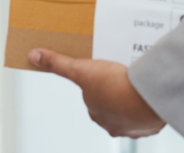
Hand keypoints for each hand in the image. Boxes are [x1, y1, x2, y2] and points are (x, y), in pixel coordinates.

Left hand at [28, 49, 165, 138]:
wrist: (145, 98)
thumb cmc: (113, 85)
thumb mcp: (80, 69)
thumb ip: (57, 63)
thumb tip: (33, 56)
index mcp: (96, 113)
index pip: (93, 96)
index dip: (98, 82)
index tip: (106, 70)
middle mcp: (112, 124)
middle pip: (112, 103)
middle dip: (116, 90)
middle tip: (122, 73)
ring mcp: (132, 126)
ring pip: (131, 110)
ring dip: (132, 98)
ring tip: (136, 81)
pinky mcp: (150, 124)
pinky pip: (148, 114)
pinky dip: (147, 104)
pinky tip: (148, 92)